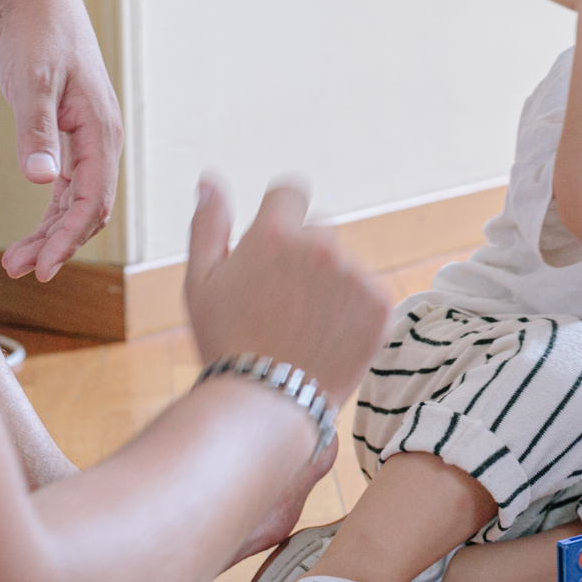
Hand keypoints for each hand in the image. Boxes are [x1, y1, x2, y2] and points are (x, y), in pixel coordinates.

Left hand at [0, 0, 123, 280]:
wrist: (38, 3)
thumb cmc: (38, 37)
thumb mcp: (33, 83)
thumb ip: (37, 132)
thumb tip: (42, 180)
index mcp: (101, 130)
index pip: (93, 199)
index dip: (68, 237)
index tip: (40, 266)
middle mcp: (102, 140)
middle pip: (88, 208)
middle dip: (57, 243)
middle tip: (20, 271)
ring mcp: (88, 140)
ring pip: (78, 201)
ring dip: (52, 233)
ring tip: (17, 260)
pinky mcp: (70, 137)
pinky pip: (68, 187)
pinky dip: (51, 212)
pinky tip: (31, 231)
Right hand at [184, 178, 393, 407]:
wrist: (269, 402)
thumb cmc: (226, 342)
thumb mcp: (201, 283)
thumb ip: (208, 224)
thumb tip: (210, 179)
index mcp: (275, 234)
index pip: (290, 193)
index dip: (280, 218)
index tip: (274, 251)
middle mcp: (321, 245)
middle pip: (319, 232)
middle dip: (304, 258)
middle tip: (282, 305)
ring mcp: (355, 274)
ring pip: (344, 265)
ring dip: (330, 285)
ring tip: (303, 328)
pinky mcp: (381, 302)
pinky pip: (368, 291)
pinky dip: (353, 310)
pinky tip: (329, 337)